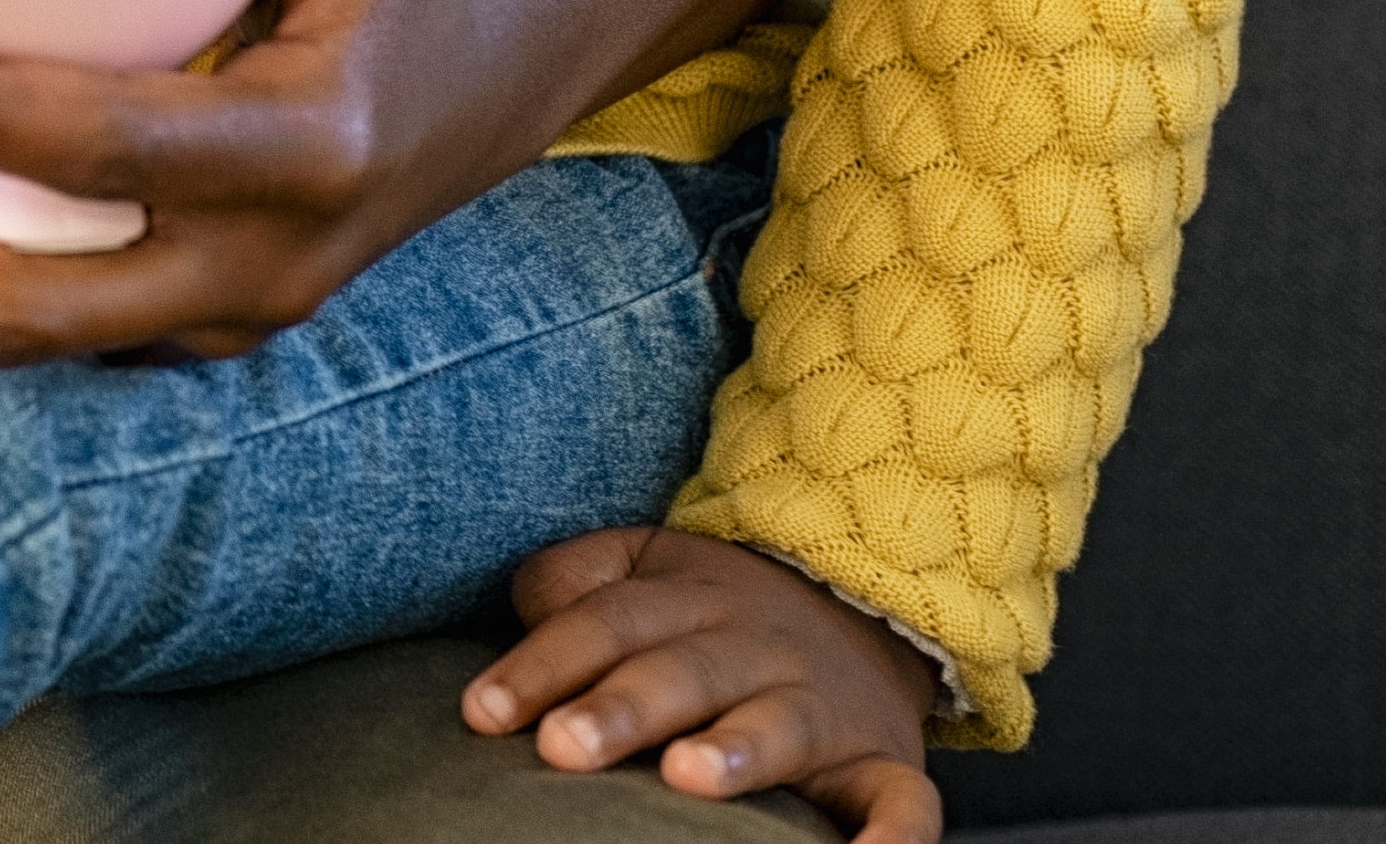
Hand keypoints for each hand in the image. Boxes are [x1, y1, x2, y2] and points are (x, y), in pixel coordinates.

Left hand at [469, 527, 940, 835]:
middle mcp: (755, 645)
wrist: (862, 605)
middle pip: (680, 670)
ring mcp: (823, 705)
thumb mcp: (644, 568)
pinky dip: (893, 836)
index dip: (541, 665)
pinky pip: (903, 803)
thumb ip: (575, 582)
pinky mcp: (885, 764)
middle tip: (560, 747)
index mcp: (687, 597)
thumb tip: (525, 611)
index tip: (481, 713)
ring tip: (684, 777)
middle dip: (620, 708)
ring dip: (736, 749)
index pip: (604, 623)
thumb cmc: (717, 613)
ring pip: (780, 723)